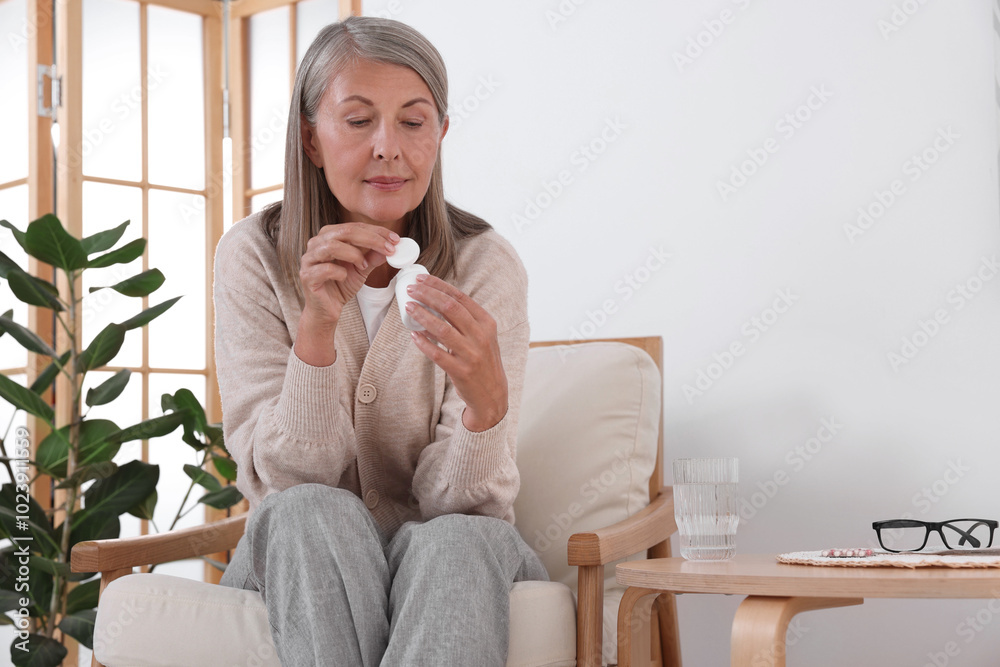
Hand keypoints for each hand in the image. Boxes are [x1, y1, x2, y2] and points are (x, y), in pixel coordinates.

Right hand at [295, 223, 398, 364]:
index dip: (376, 231)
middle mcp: (316, 243)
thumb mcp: (362, 269)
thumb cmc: (341, 286)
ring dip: (354, 254)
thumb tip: (390, 247)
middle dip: (370, 239)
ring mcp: (309, 259)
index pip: (354, 227)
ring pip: (332, 246)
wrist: (326, 310)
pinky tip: (345, 277)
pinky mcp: (307, 276)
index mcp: (329, 236)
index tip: (395, 239)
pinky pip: (325, 269)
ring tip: (363, 266)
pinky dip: (339, 272)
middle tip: (388, 249)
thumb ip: (373, 257)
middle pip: (344, 232)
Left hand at [405, 274, 507, 431]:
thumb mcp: (482, 336)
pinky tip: (414, 335)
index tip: (421, 279)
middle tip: (411, 290)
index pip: (460, 297)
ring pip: (442, 329)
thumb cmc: (483, 360)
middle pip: (450, 308)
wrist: (492, 393)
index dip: (438, 286)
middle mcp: (481, 336)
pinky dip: (424, 343)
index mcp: (486, 323)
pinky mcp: (461, 371)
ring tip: (409, 307)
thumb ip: (464, 320)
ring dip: (423, 316)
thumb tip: (435, 300)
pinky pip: (437, 354)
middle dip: (428, 296)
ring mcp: (472, 354)